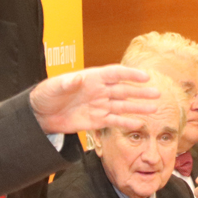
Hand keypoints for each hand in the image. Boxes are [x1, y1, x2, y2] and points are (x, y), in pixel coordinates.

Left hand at [28, 65, 156, 133]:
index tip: (145, 76)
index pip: (115, 74)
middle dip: (140, 92)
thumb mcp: (54, 87)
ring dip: (138, 107)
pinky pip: (114, 121)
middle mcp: (99, 91)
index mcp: (92, 78)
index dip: (130, 74)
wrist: (40, 115)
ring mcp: (99, 106)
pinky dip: (126, 122)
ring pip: (123, 106)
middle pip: (124, 90)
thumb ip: (67, 83)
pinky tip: (139, 123)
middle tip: (157, 93)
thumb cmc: (46, 95)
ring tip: (154, 108)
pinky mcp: (96, 121)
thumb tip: (77, 78)